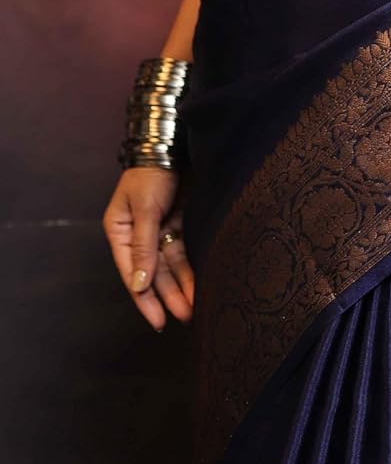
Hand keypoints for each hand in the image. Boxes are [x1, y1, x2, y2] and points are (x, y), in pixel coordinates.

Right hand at [102, 166, 194, 330]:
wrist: (175, 143)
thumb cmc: (151, 173)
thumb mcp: (144, 209)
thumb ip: (143, 246)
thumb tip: (139, 284)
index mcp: (120, 232)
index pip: (132, 272)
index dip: (145, 298)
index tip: (158, 320)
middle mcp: (138, 235)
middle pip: (152, 272)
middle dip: (168, 296)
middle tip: (184, 317)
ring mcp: (159, 229)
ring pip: (170, 265)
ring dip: (181, 286)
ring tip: (193, 308)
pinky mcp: (178, 222)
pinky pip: (183, 251)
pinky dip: (189, 268)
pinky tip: (198, 285)